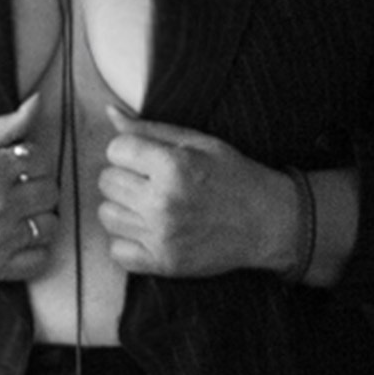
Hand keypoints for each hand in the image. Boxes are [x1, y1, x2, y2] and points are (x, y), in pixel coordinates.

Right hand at [0, 95, 59, 290]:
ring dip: (39, 217)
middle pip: (50, 191)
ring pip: (50, 225)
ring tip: (18, 213)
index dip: (30, 159)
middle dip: (37, 185)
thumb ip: (2, 126)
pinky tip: (16, 237)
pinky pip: (40, 259)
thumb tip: (38, 102)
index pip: (40, 158)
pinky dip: (35, 249)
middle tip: (16, 188)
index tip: (15, 166)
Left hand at [96, 105, 297, 277]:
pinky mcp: (163, 263)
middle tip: (150, 181)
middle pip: (107, 181)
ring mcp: (161, 236)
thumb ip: (149, 129)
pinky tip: (147, 230)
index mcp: (173, 167)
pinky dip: (126, 241)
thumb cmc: (232, 176)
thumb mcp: (197, 142)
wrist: (267, 223)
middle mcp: (164, 203)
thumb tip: (109, 111)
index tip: (146, 157)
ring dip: (122, 207)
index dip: (128, 150)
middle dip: (124, 176)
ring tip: (147, 204)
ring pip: (106, 215)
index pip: (115, 150)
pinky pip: (116, 251)